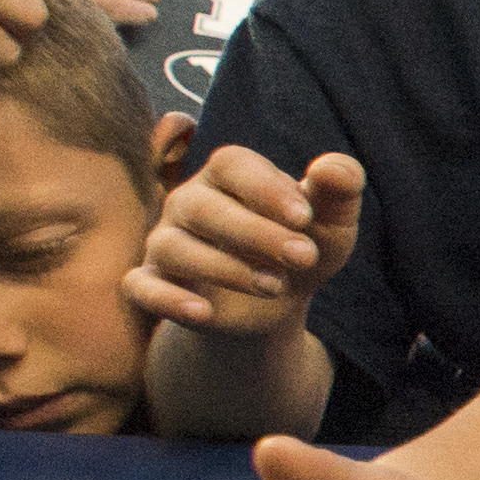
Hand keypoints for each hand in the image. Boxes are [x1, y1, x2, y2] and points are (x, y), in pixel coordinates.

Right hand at [125, 143, 363, 335]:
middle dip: (255, 233)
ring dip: (224, 268)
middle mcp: (188, 202)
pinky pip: (141, 287)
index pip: (233, 165)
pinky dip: (167, 299)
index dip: (266, 189)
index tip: (305, 218)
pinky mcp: (153, 283)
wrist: (279, 299)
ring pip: (173, 247)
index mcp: (228, 175)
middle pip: (203, 207)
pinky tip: (203, 313)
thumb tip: (337, 169)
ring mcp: (165, 242)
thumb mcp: (330, 223)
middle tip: (303, 256)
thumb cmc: (302, 246)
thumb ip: (339, 191)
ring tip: (276, 286)